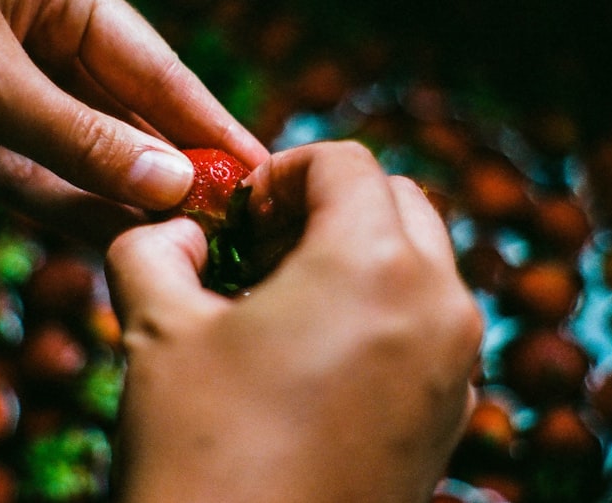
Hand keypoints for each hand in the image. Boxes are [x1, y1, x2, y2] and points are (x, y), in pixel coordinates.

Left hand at [0, 0, 266, 244]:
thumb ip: (82, 138)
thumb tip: (178, 182)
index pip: (152, 64)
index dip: (208, 121)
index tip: (262, 170)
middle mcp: (32, 33)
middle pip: (121, 112)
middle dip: (169, 169)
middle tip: (229, 227)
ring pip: (77, 153)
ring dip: (121, 199)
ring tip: (182, 249)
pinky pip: (25, 177)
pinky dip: (63, 209)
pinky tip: (111, 242)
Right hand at [106, 141, 482, 501]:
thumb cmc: (200, 451)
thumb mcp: (156, 330)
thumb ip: (156, 246)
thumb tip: (181, 230)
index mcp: (373, 263)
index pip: (344, 161)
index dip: (282, 171)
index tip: (241, 215)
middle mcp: (439, 303)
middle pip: (397, 199)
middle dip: (329, 205)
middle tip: (263, 249)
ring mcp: (456, 363)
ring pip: (421, 260)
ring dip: (359, 253)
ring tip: (286, 302)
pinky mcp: (452, 412)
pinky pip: (430, 321)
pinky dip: (383, 307)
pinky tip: (316, 356)